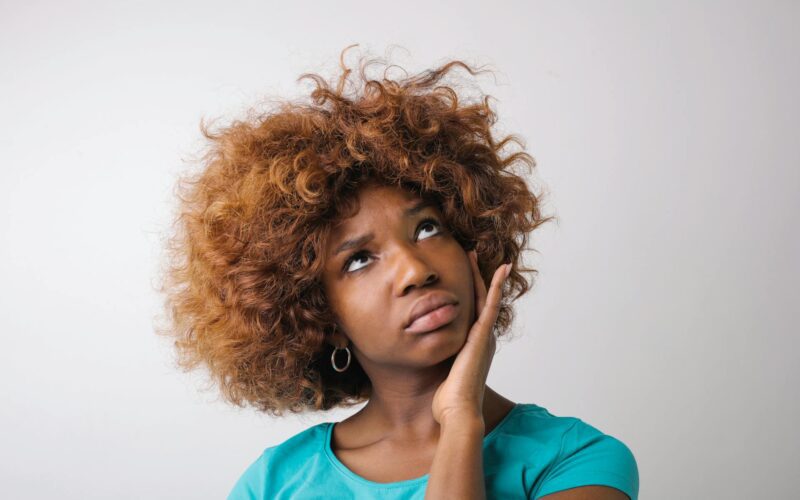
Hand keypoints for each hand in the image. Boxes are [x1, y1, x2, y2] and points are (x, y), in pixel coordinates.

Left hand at [431, 249, 510, 426]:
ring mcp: (484, 336)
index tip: (463, 276)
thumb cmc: (447, 400)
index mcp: (473, 347)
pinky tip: (501, 270)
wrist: (458, 412)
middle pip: (480, 300)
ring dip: (483, 275)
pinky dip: (496, 286)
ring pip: (486, 297)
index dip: (468, 293)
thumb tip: (420, 353)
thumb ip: (436, 359)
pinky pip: (491, 305)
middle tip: (470, 256)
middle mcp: (482, 339)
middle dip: (476, 278)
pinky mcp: (483, 335)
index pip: (471, 313)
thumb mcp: (440, 372)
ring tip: (477, 255)